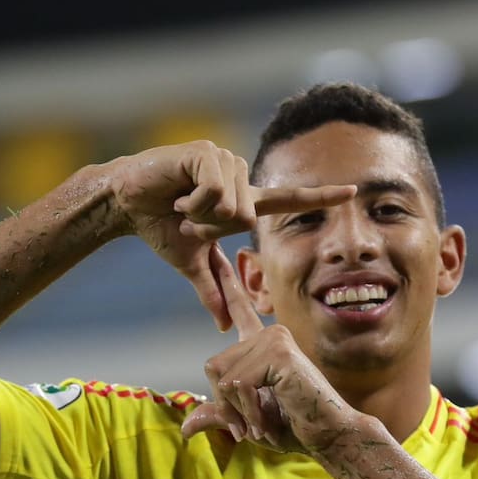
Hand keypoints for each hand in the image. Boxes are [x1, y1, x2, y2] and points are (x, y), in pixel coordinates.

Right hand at [108, 141, 353, 330]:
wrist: (125, 204)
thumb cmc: (158, 228)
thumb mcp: (191, 264)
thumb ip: (213, 290)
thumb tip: (225, 326)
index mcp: (242, 201)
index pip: (289, 199)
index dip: (321, 197)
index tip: (353, 192)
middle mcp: (239, 178)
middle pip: (249, 219)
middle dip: (213, 231)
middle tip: (188, 222)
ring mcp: (224, 161)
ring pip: (231, 207)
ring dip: (199, 217)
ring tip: (180, 205)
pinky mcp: (206, 152)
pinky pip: (213, 191)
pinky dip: (191, 202)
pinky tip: (176, 193)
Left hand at [181, 246, 360, 452]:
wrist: (326, 436)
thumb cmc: (291, 427)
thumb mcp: (244, 420)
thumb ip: (218, 415)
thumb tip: (186, 429)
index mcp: (260, 344)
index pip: (238, 308)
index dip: (225, 281)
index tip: (215, 253)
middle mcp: (267, 336)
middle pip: (213, 366)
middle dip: (225, 405)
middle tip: (249, 427)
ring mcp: (274, 340)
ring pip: (224, 378)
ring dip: (238, 412)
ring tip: (261, 424)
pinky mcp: (280, 352)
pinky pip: (239, 384)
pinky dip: (248, 411)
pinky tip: (267, 420)